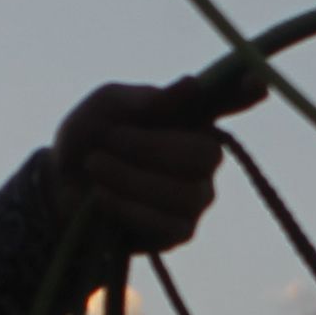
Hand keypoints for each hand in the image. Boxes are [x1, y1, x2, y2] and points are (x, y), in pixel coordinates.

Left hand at [52, 60, 262, 256]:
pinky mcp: (179, 231)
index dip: (245, 95)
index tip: (257, 83)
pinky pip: (170, 223)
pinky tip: (102, 197)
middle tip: (111, 139)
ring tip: (95, 166)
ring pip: (187, 193)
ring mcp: (195, 196)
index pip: (229, 103)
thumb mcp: (103, 108)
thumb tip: (191, 86)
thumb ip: (143, 99)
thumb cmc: (88, 137)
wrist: (58, 187)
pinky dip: (130, 207)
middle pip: (208, 154)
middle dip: (154, 148)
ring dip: (133, 178)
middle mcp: (202, 156)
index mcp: (190, 116)